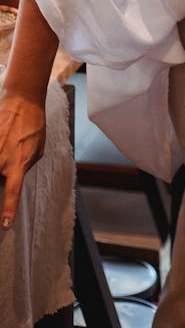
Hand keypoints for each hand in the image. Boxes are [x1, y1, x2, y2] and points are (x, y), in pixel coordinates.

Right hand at [0, 90, 45, 228]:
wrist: (22, 102)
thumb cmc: (33, 125)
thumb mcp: (38, 149)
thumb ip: (25, 166)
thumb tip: (14, 175)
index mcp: (18, 165)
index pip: (12, 193)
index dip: (8, 211)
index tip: (5, 225)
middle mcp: (2, 161)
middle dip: (3, 179)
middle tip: (12, 159)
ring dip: (2, 166)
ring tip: (8, 148)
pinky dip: (0, 149)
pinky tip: (4, 141)